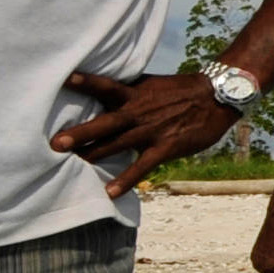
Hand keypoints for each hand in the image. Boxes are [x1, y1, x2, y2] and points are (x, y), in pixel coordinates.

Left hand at [56, 69, 229, 195]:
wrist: (218, 97)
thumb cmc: (182, 91)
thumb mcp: (153, 85)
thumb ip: (129, 91)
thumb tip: (103, 93)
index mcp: (135, 93)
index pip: (106, 85)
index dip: (85, 82)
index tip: (63, 80)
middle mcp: (139, 112)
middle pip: (104, 122)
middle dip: (79, 133)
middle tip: (55, 143)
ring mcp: (152, 130)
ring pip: (117, 144)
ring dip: (94, 154)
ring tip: (71, 164)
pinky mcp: (165, 147)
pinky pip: (142, 165)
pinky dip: (125, 179)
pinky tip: (109, 192)